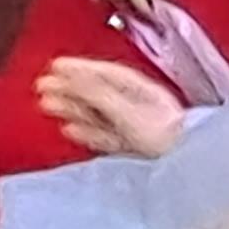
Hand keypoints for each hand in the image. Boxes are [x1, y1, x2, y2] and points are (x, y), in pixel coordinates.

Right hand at [37, 55, 188, 160]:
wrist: (186, 163)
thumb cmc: (165, 132)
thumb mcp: (125, 108)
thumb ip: (96, 93)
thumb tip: (70, 78)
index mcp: (137, 88)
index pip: (102, 72)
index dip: (77, 68)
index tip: (54, 65)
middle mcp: (136, 103)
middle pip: (96, 92)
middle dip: (68, 88)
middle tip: (42, 86)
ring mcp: (134, 125)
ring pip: (96, 113)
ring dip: (71, 108)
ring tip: (47, 104)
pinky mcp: (132, 145)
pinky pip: (103, 135)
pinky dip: (86, 131)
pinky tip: (70, 128)